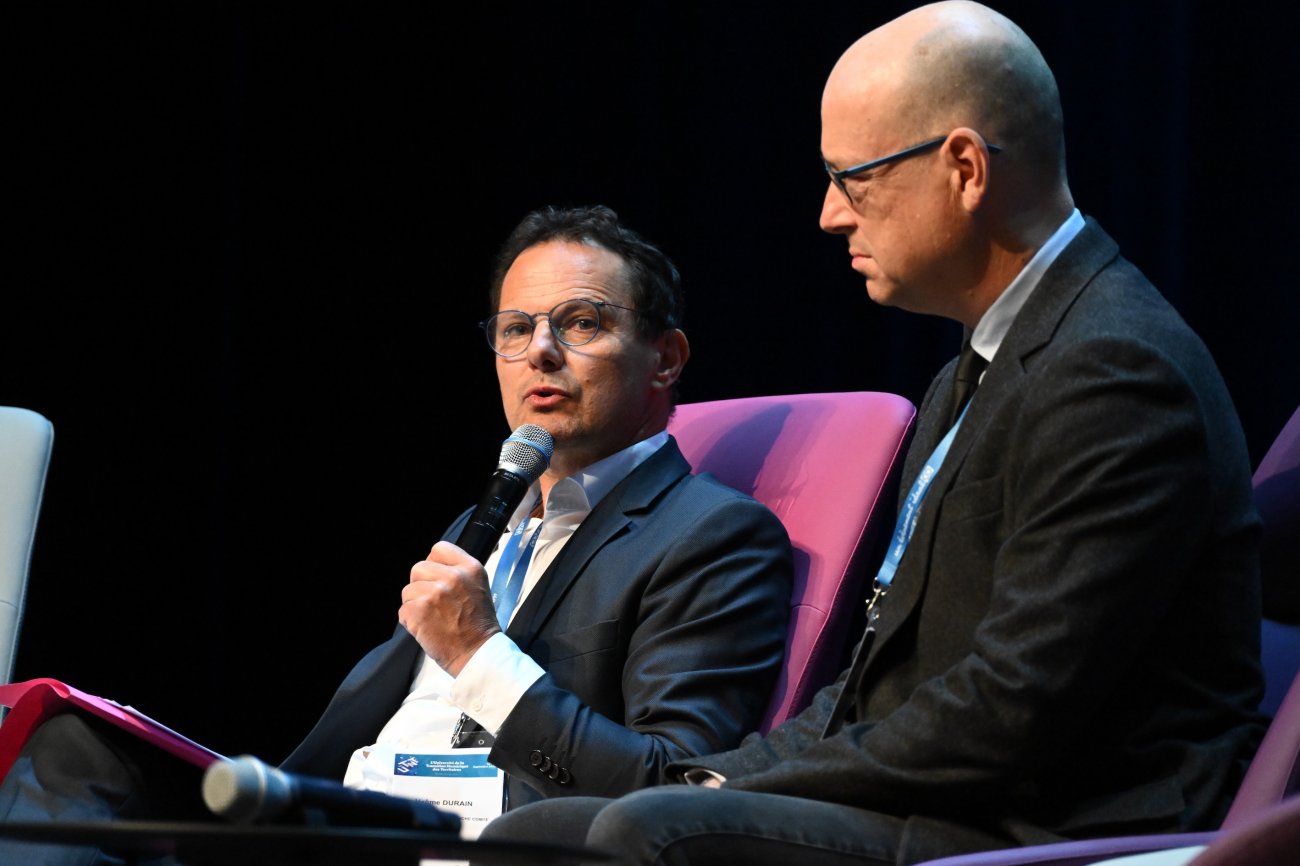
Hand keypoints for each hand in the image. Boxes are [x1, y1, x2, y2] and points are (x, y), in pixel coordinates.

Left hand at [399, 540, 501, 676]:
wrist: (478, 654)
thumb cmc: (478, 626)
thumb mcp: (479, 587)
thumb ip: (458, 573)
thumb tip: (434, 568)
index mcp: (470, 568)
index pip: (439, 549)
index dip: (434, 564)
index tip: (436, 578)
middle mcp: (453, 576)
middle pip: (418, 568)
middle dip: (421, 585)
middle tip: (433, 603)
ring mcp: (435, 593)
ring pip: (408, 590)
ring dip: (415, 605)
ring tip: (432, 618)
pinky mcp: (420, 610)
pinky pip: (403, 610)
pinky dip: (410, 622)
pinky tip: (426, 628)